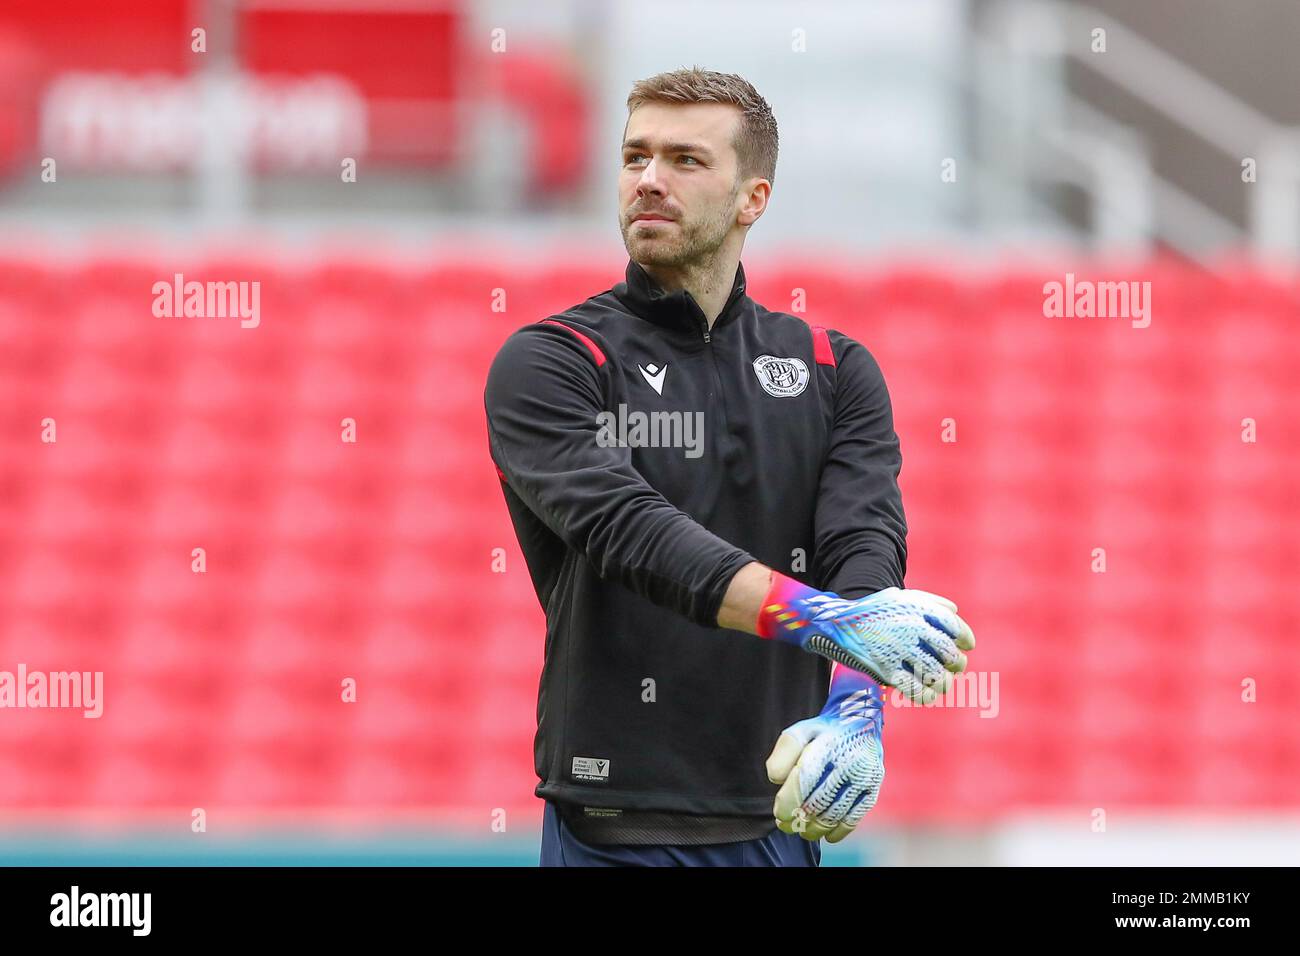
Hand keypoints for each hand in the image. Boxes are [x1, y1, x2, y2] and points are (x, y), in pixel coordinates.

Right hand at [758, 573, 975, 703]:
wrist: (837, 621)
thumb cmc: (874, 610)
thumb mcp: (901, 597)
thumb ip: (930, 601)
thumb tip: (954, 611)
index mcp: (918, 610)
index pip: (955, 627)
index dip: (965, 639)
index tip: (966, 646)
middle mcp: (911, 629)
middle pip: (950, 655)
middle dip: (957, 664)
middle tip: (954, 667)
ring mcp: (898, 650)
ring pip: (936, 676)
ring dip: (943, 683)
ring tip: (941, 683)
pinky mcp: (885, 670)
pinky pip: (914, 690)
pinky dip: (925, 696)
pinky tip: (926, 695)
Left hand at [766, 666, 883, 842]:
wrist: (862, 721)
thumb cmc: (823, 732)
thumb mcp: (800, 731)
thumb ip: (784, 752)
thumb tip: (776, 779)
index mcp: (827, 744)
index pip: (803, 779)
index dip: (788, 801)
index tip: (779, 813)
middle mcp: (848, 760)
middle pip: (818, 801)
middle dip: (798, 819)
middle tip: (785, 825)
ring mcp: (863, 776)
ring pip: (835, 814)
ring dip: (815, 829)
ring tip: (802, 831)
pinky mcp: (873, 787)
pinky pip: (855, 817)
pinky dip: (839, 831)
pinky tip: (827, 835)